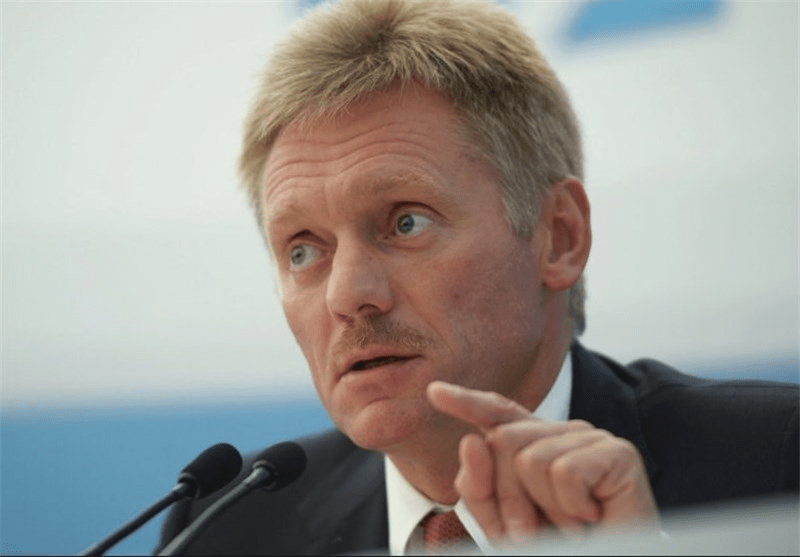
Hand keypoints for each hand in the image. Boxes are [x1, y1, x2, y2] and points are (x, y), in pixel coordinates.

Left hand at [427, 380, 657, 541]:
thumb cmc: (561, 547)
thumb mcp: (506, 524)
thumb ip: (481, 488)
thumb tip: (473, 441)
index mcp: (536, 445)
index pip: (499, 414)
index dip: (467, 402)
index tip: (434, 392)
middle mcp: (562, 433)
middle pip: (503, 440)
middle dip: (509, 497)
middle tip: (538, 531)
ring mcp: (591, 438)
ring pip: (532, 459)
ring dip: (545, 509)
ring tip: (571, 525)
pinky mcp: (618, 453)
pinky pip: (565, 473)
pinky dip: (571, 509)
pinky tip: (591, 517)